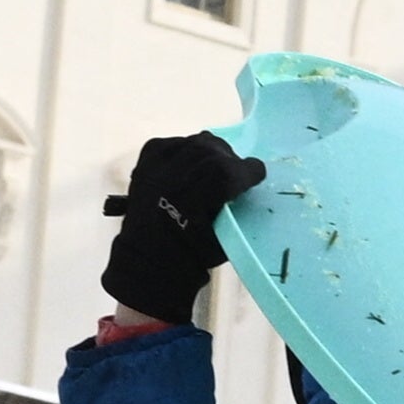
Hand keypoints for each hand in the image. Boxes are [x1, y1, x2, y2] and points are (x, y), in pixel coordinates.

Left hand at [101, 132, 265, 323]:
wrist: (149, 260)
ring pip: (194, 143)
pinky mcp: (146, 162)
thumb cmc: (193, 253)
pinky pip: (170, 144)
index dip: (250, 171)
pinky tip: (187, 165)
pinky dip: (182, 150)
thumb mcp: (225, 235)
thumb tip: (243, 189)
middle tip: (233, 173)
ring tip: (210, 168)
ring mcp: (160, 165)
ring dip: (207, 153)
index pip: (235, 169)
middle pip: (215, 150)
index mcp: (204, 193)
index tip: (257, 175)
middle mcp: (182, 172)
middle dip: (229, 160)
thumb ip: (236, 207)